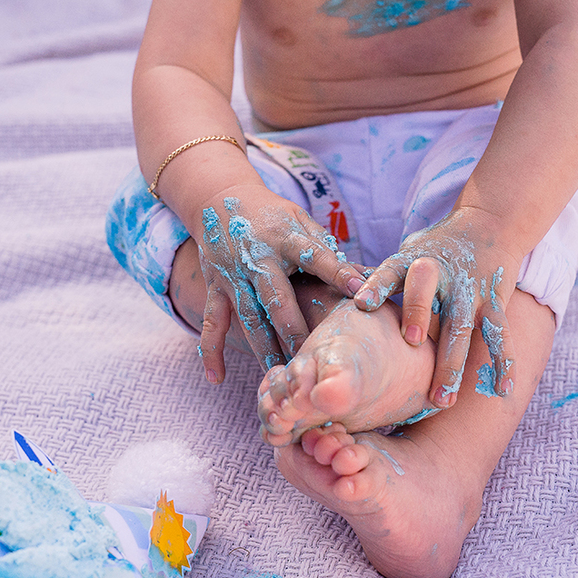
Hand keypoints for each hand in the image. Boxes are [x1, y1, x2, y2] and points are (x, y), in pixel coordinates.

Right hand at [192, 184, 363, 377]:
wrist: (219, 199)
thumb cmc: (273, 216)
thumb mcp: (301, 220)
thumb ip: (328, 249)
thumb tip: (366, 276)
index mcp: (286, 238)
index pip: (316, 256)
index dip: (338, 273)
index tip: (360, 291)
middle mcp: (257, 258)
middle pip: (276, 298)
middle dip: (292, 329)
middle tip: (309, 356)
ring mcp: (232, 276)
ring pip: (248, 319)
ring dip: (262, 349)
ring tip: (277, 377)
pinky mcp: (214, 288)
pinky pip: (212, 324)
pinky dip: (211, 351)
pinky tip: (215, 378)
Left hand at [353, 209, 520, 406]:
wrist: (490, 223)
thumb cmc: (433, 250)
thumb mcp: (406, 254)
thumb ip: (381, 281)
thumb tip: (336, 307)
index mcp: (413, 262)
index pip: (392, 271)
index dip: (378, 285)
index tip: (362, 304)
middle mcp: (442, 274)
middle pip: (430, 300)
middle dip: (420, 319)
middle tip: (410, 346)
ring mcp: (471, 290)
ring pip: (464, 329)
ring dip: (454, 365)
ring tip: (443, 400)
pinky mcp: (495, 303)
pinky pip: (501, 337)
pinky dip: (504, 364)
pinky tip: (502, 391)